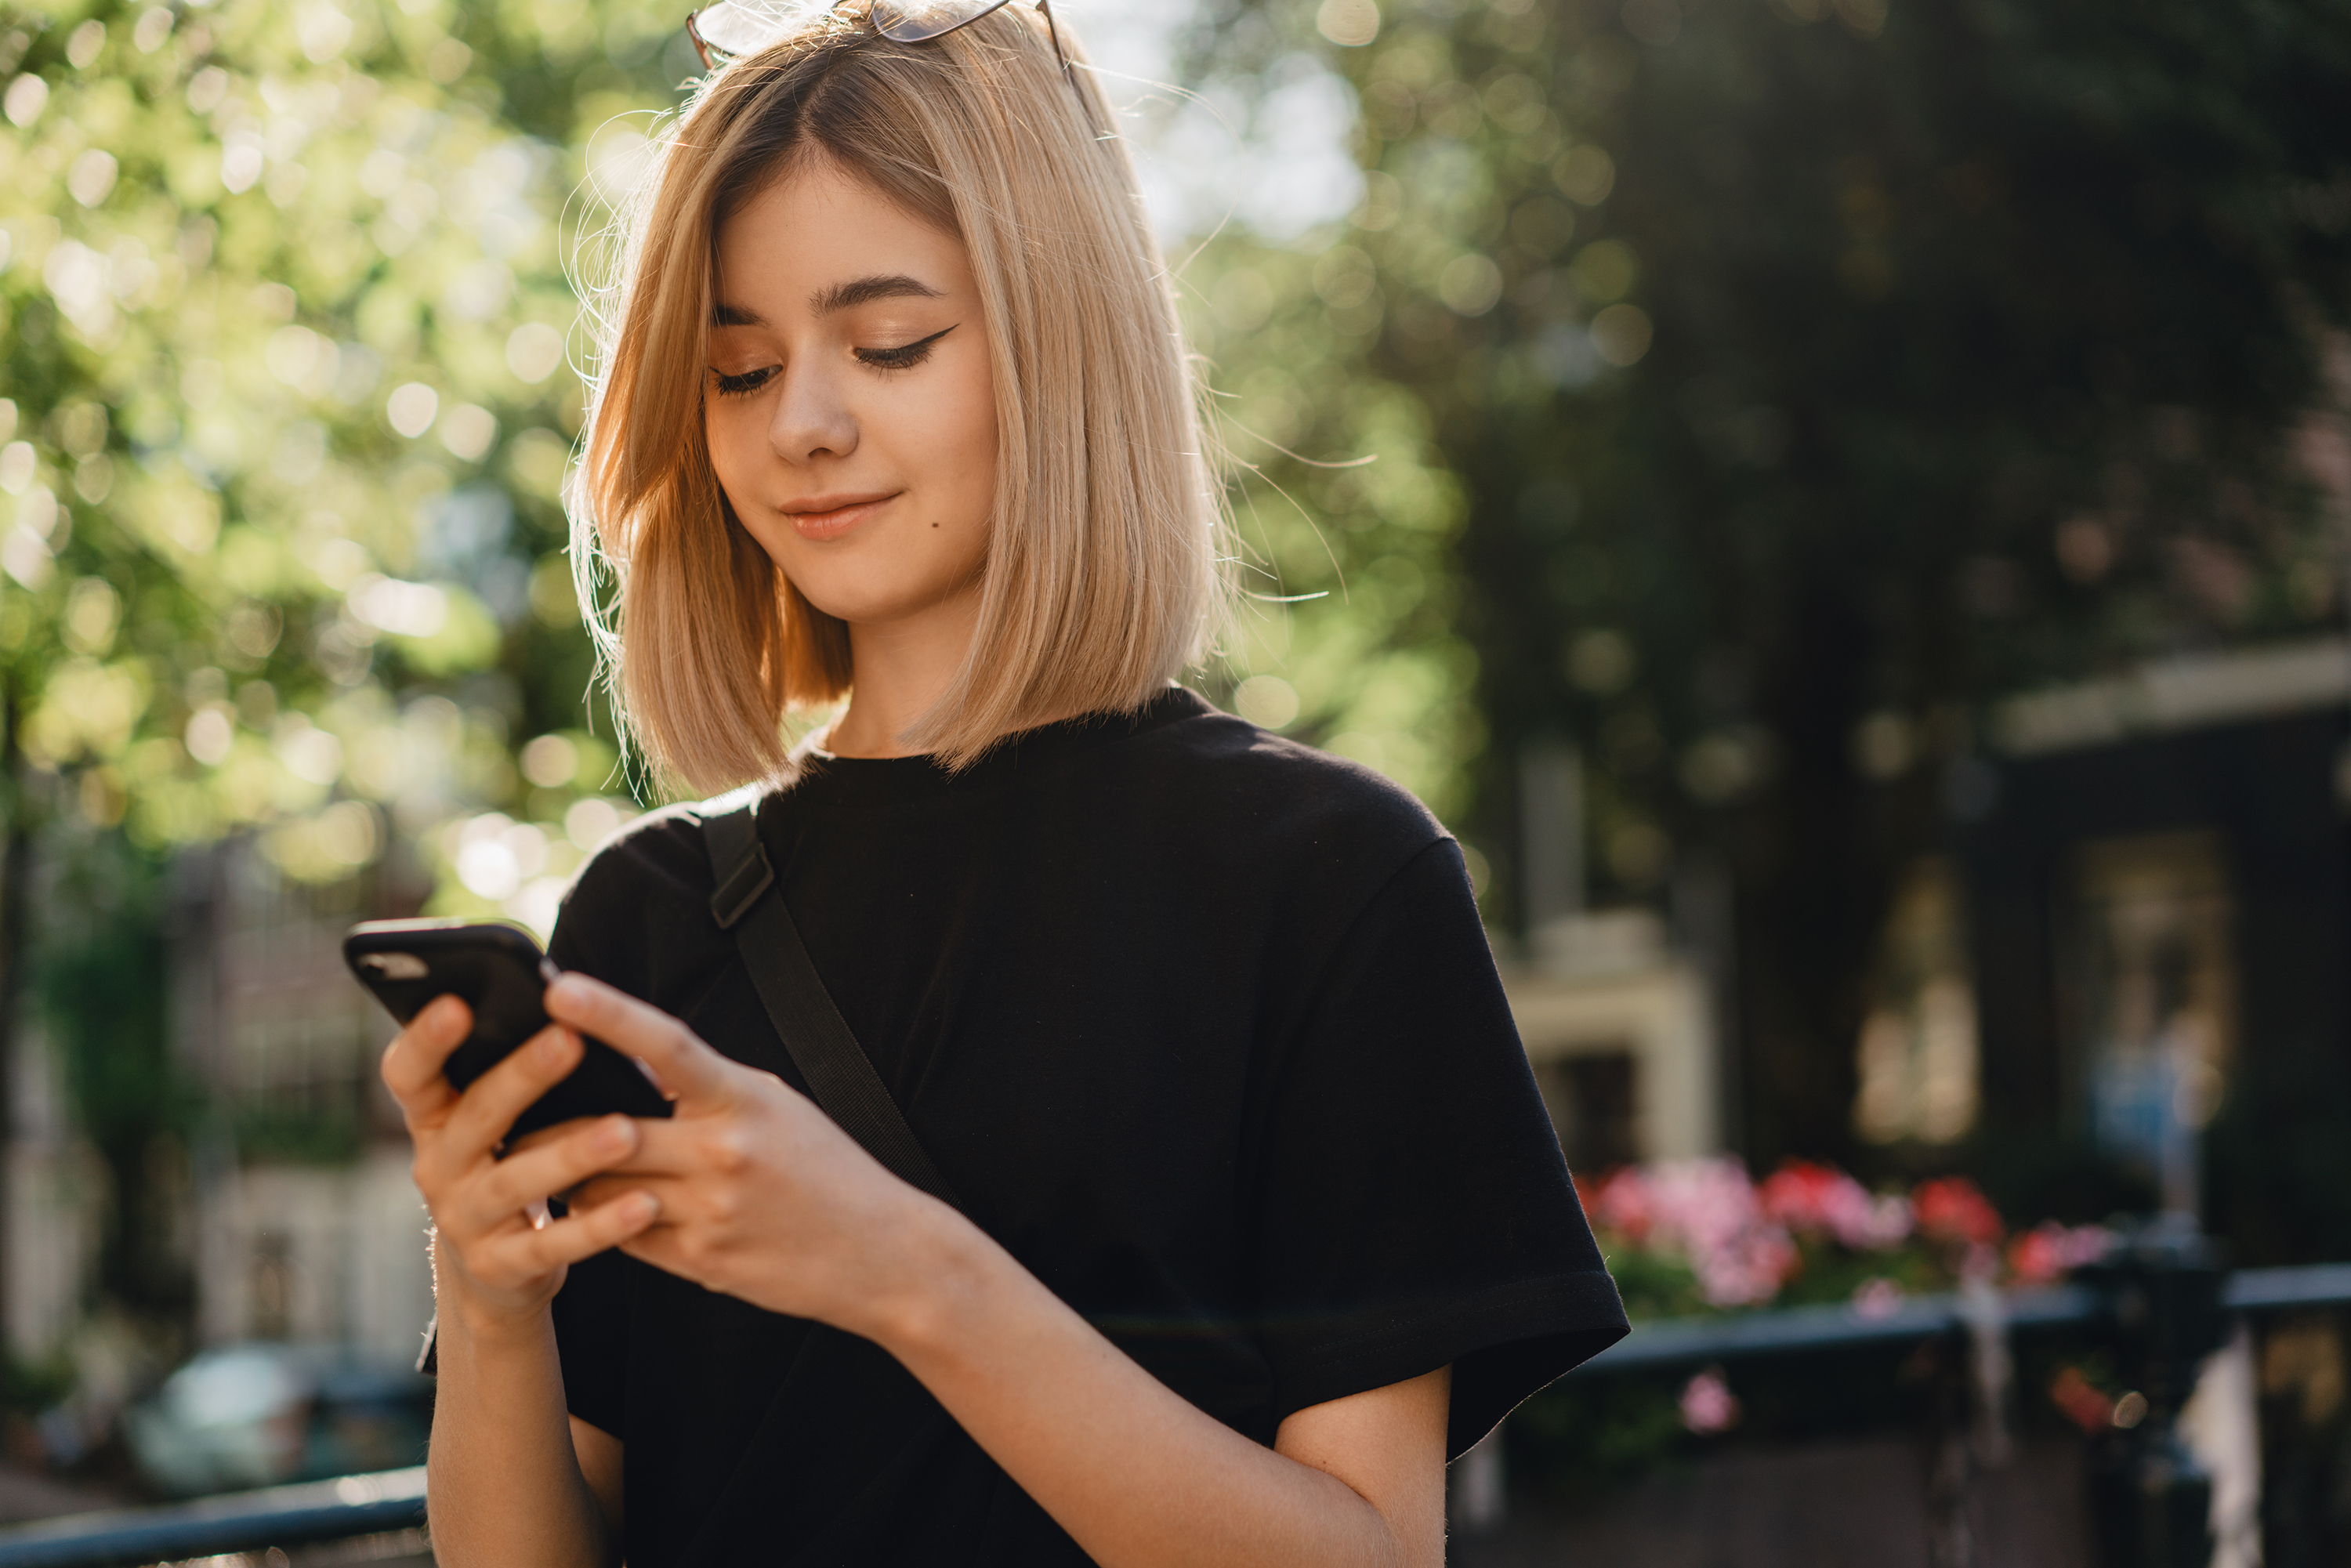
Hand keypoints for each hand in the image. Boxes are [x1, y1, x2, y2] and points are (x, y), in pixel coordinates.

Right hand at [380, 995, 662, 1335]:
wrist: (496, 1271)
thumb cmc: (509, 1163)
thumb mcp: (495, 1122)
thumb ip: (514, 1072)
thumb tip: (577, 1004)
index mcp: (433, 1117)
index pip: (409, 1073)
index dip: (426, 1040)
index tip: (458, 1003)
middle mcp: (437, 1166)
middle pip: (476, 1117)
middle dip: (521, 1077)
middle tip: (568, 1040)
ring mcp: (465, 1219)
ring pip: (516, 1181)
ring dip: (571, 1154)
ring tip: (625, 1131)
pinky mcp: (502, 1265)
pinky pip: (554, 1244)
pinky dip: (600, 1225)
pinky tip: (644, 1203)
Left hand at [545, 973, 950, 1335]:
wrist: (884, 1252)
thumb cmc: (826, 1169)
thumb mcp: (775, 1106)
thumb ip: (707, 1089)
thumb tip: (635, 1062)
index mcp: (745, 1099)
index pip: (667, 1046)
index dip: (611, 1013)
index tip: (561, 989)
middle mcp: (725, 1152)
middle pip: (606, 1131)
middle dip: (552, 1126)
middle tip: (513, 1114)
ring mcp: (710, 1210)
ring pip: (603, 1188)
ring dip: (572, 1178)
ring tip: (551, 1167)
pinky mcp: (701, 1260)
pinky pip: (624, 1236)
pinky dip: (606, 1221)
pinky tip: (602, 1213)